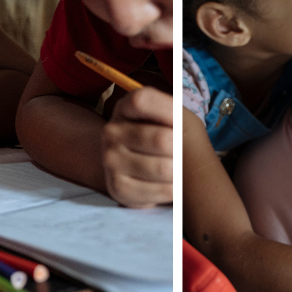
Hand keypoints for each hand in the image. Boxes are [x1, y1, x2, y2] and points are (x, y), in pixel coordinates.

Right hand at [101, 87, 172, 207]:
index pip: (143, 101)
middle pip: (162, 139)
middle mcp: (111, 132)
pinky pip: (161, 191)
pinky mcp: (117, 188)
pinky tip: (167, 183)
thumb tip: (179, 129)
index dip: (169, 112)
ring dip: (178, 171)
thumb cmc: (160, 135)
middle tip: (180, 152)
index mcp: (124, 107)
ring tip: (174, 168)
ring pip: (164, 168)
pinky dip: (173, 189)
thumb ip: (172, 111)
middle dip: (181, 149)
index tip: (178, 123)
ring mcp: (110, 160)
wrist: (138, 168)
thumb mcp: (167, 115)